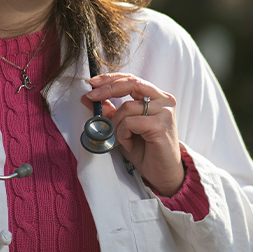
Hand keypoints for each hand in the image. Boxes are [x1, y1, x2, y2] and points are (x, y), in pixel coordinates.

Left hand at [81, 73, 183, 196]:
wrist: (161, 172)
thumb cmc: (144, 149)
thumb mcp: (122, 127)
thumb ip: (109, 111)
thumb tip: (88, 98)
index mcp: (156, 96)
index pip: (131, 79)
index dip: (110, 79)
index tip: (92, 83)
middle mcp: (163, 100)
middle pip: (131, 83)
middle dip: (107, 89)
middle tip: (90, 97)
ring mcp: (164, 112)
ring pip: (127, 107)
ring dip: (115, 125)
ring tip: (119, 139)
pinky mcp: (161, 125)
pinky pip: (130, 123)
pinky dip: (122, 134)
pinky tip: (128, 144)